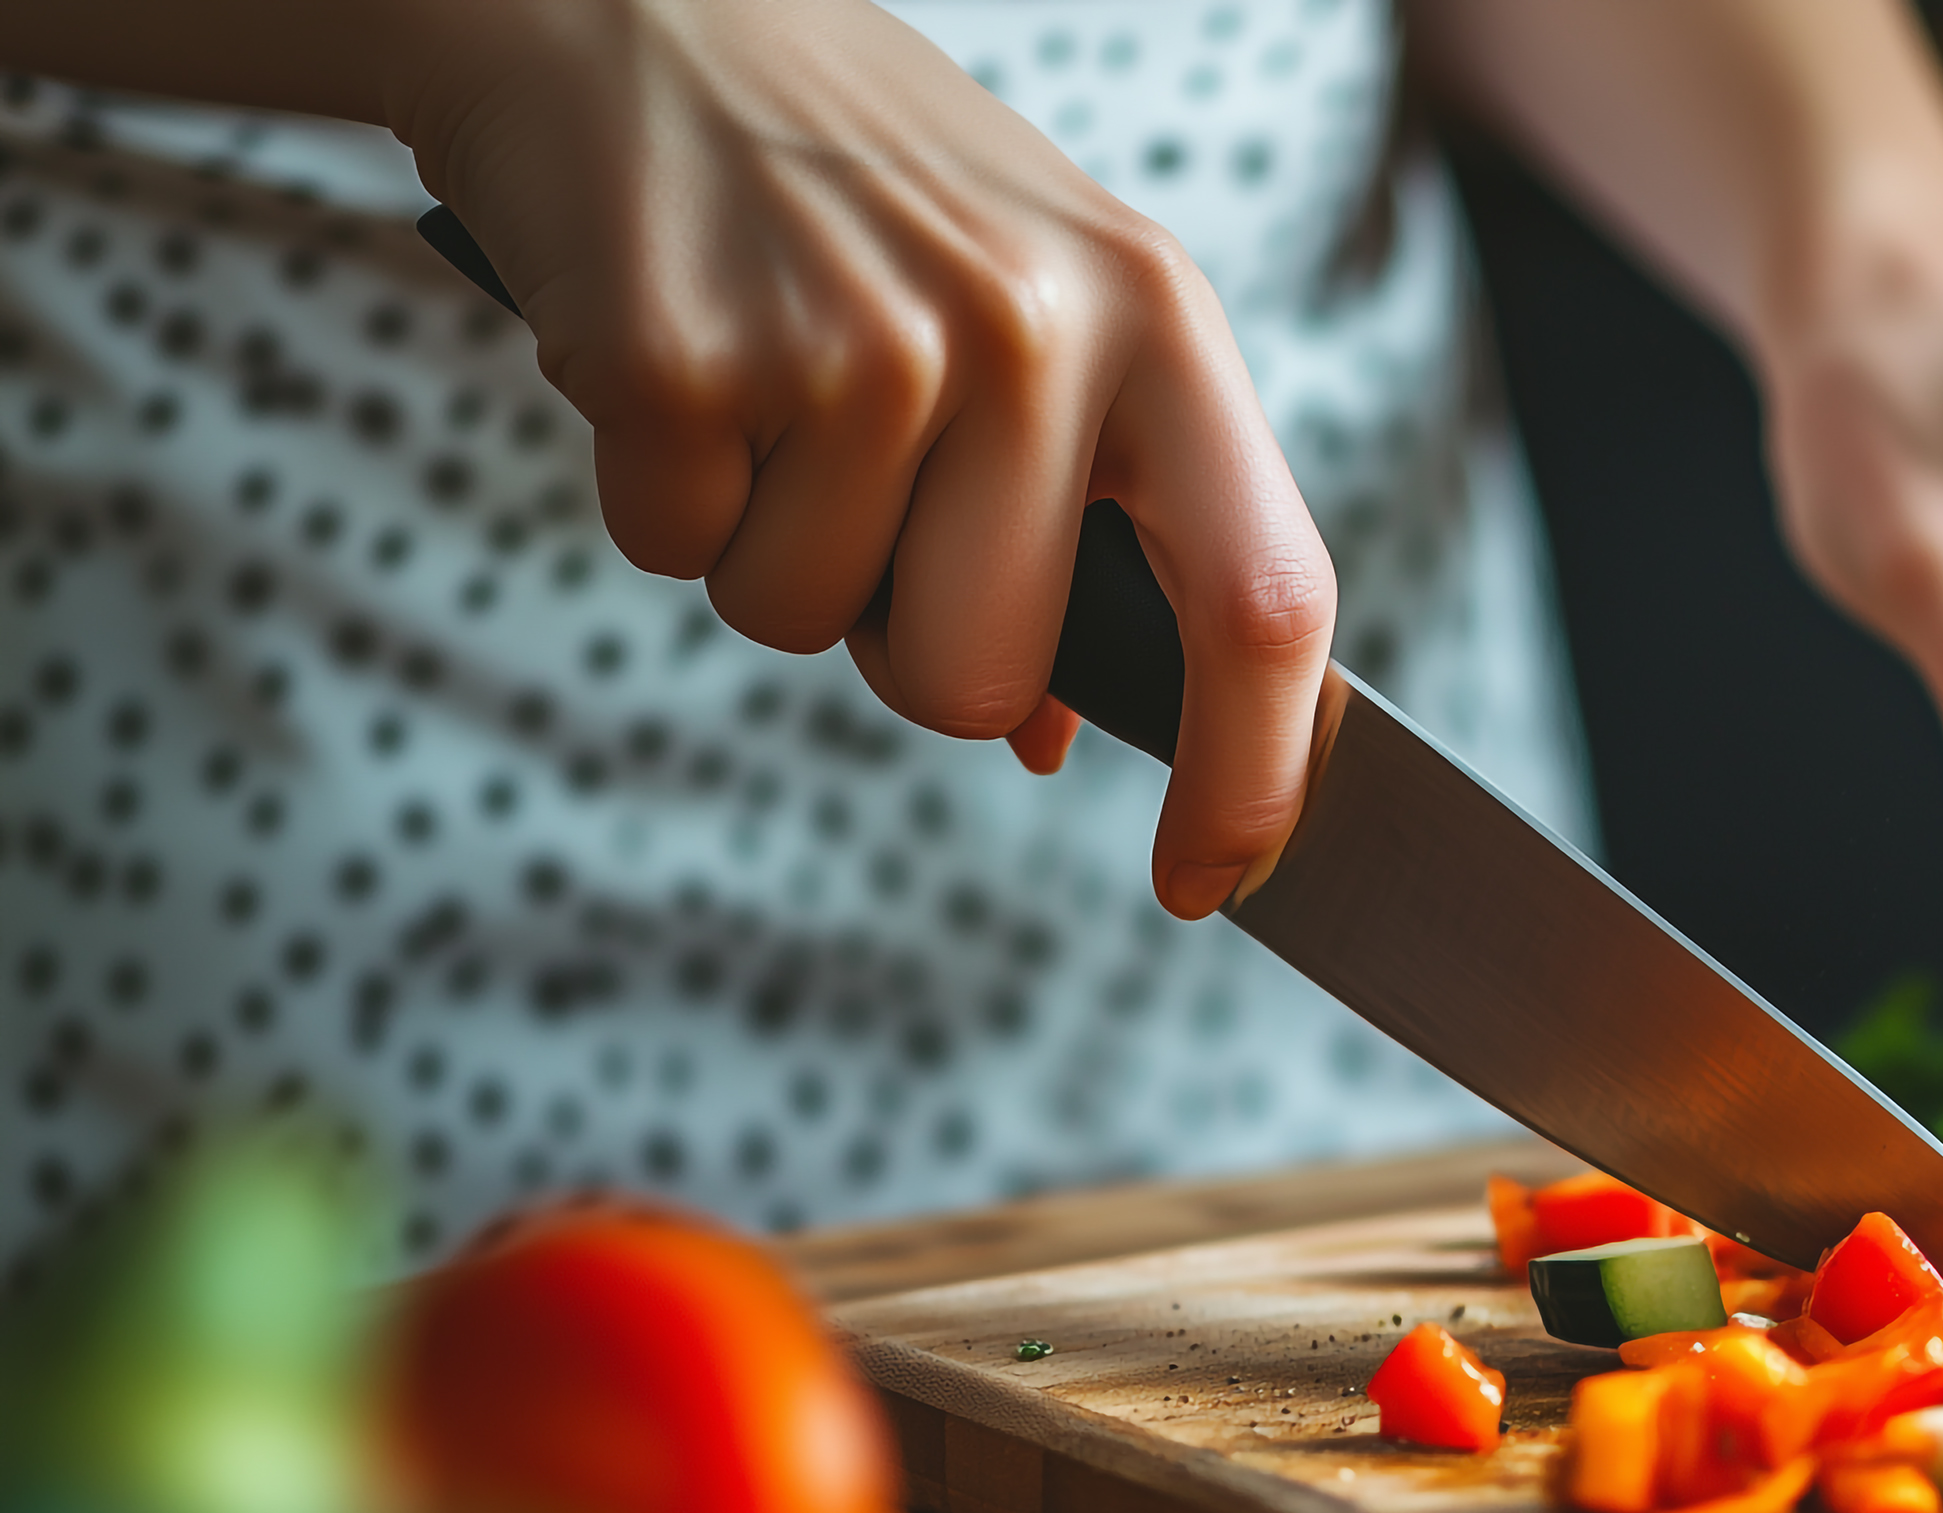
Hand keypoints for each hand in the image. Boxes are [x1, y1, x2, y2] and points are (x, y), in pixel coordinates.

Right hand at [389, 0, 1332, 918]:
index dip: (1251, 776)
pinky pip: (674, 554)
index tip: (1210, 879)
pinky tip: (676, 356)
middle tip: (861, 493)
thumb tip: (1046, 735)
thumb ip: (1090, 510)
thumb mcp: (1038, 302)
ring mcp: (859, 341)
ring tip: (767, 387)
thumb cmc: (864, 183)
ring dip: (767, 551)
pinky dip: (657, 492)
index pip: (1265, 605)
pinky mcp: (684, 355)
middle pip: (976, 678)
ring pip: (807, 629)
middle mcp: (1032, 329)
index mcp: (1161, 320)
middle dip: (901, 645)